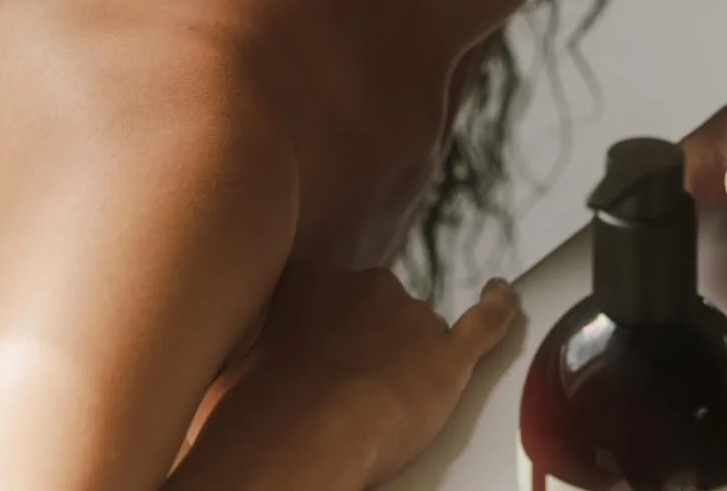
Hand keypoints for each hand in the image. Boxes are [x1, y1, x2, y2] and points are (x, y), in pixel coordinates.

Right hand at [172, 264, 518, 488]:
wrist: (300, 444)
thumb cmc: (246, 422)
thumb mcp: (221, 371)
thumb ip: (238, 353)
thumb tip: (224, 374)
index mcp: (305, 283)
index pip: (318, 295)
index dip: (314, 334)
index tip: (303, 360)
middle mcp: (361, 285)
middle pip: (370, 311)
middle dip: (359, 350)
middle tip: (332, 404)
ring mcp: (408, 316)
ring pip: (413, 333)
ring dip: (401, 365)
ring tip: (377, 413)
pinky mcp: (447, 355)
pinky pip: (485, 322)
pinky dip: (500, 308)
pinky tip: (505, 295)